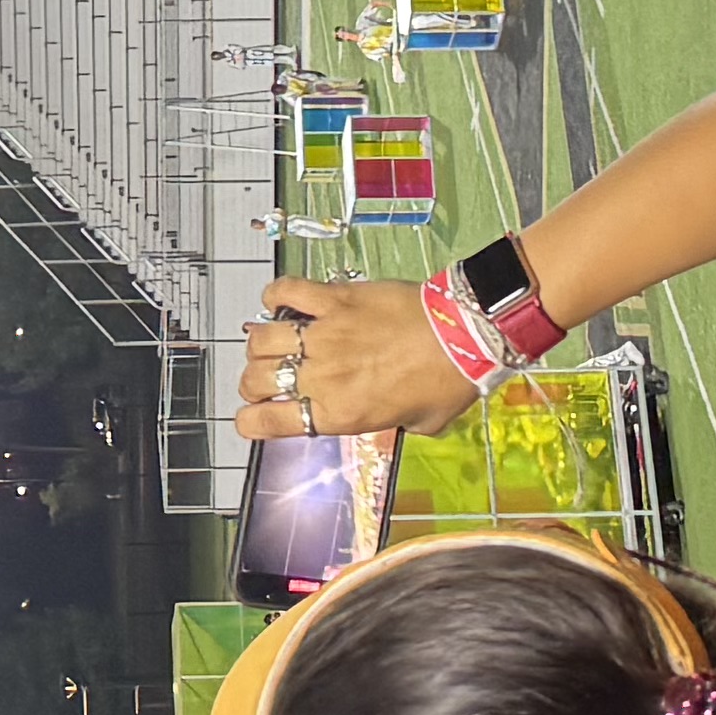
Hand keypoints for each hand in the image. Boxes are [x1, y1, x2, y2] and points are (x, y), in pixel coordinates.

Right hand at [236, 273, 483, 442]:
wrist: (466, 335)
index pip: (265, 422)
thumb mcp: (416, 423)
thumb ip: (385, 422)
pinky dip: (276, 295)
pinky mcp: (335, 299)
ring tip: (271, 344)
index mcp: (337, 413)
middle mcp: (322, 376)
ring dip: (259, 345)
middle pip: (255, 379)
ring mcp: (325, 334)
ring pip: (261, 338)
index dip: (249, 422)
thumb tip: (382, 416)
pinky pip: (288, 291)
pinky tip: (280, 302)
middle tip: (265, 379)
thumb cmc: (448, 381)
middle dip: (252, 383)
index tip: (251, 417)